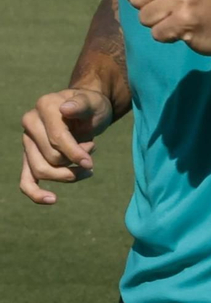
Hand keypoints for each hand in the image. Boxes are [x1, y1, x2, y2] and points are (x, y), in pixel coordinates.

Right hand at [19, 87, 113, 204]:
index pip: (56, 138)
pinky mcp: (29, 156)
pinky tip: (52, 200)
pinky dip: (36, 193)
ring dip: (66, 176)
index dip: (75, 153)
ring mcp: (27, 141)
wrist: (88, 110)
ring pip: (41, 170)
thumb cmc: (92, 106)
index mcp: (45, 106)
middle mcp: (30, 123)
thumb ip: (81, 105)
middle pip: (50, 157)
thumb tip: (66, 109)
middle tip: (91, 155)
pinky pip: (26, 180)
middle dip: (74, 162)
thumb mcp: (93, 102)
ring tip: (87, 170)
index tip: (90, 163)